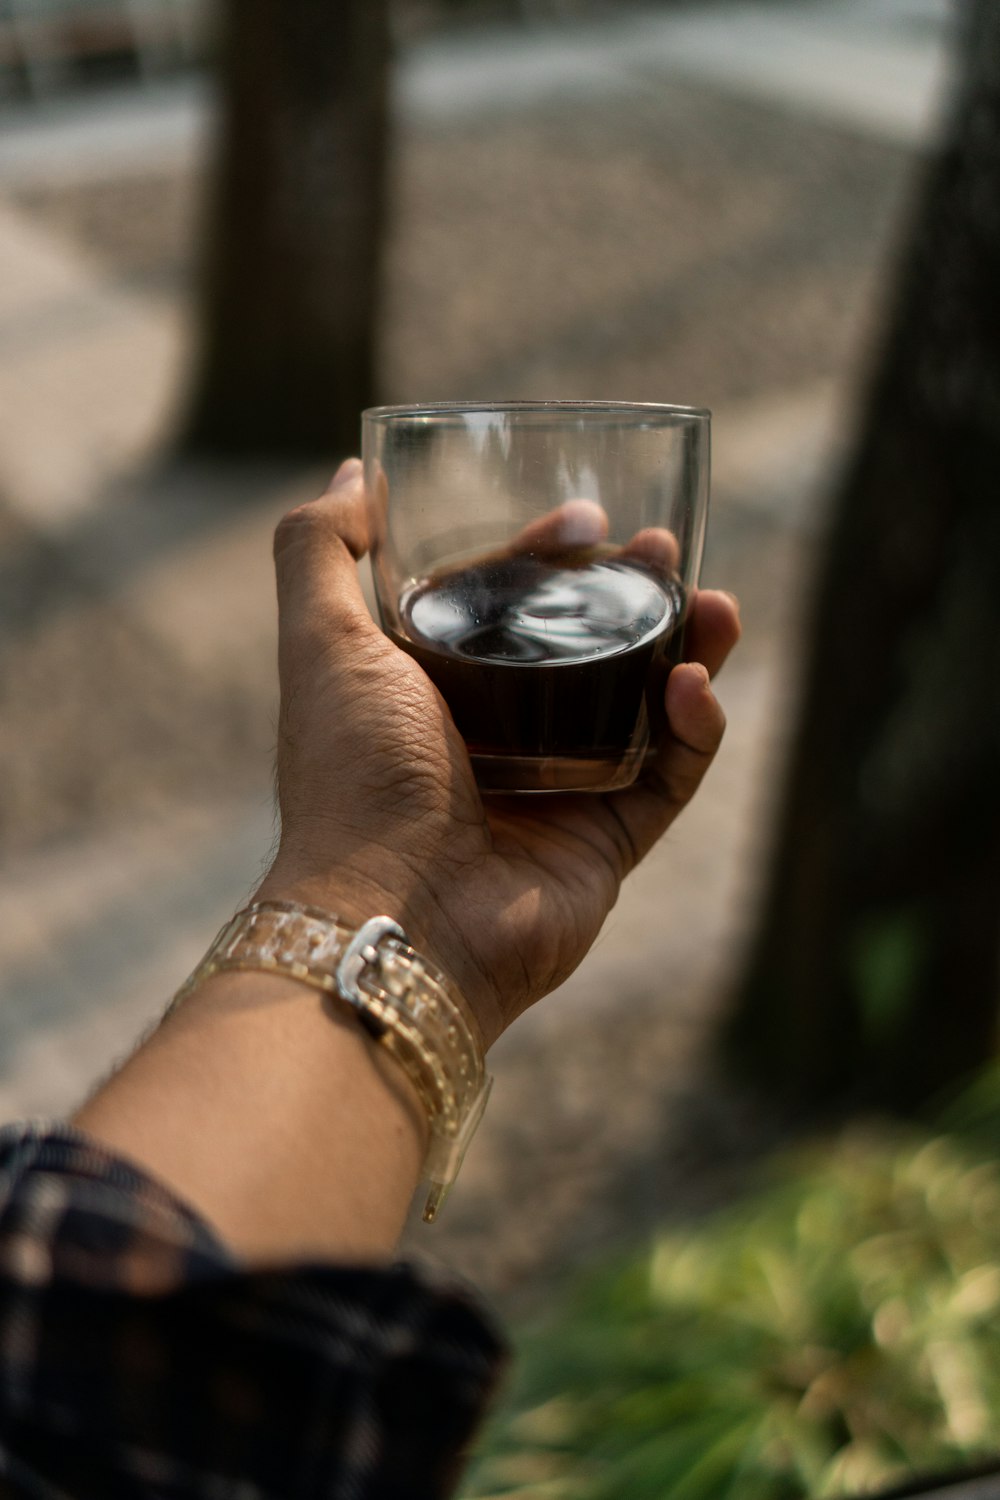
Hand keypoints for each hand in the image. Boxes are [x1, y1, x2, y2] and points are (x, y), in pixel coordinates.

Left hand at [257, 459, 740, 1049]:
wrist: (393, 912)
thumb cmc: (353, 775)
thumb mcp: (320, 641)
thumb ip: (319, 550)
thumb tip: (354, 477)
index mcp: (432, 692)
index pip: (506, 606)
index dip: (547, 556)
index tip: (586, 517)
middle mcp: (497, 740)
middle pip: (585, 650)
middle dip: (630, 594)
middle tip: (664, 550)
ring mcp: (558, 793)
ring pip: (643, 707)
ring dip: (684, 649)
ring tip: (715, 603)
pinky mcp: (607, 843)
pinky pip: (670, 776)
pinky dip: (694, 728)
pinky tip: (691, 683)